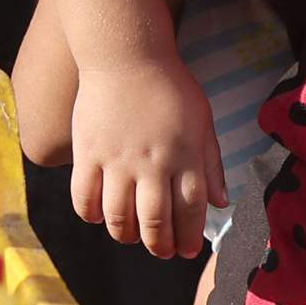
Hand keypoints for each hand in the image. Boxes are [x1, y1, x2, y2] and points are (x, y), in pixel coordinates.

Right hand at [64, 47, 223, 263]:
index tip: (187, 250)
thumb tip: (221, 203)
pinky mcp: (88, 152)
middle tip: (161, 251)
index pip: (190, 211)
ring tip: (131, 237)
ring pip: (119, 217)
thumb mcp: (203, 120)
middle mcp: (153, 163)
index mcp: (186, 155)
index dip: (188, 238)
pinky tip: (99, 215)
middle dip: (160, 246)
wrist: (126, 54)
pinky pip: (84, 197)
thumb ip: (212, 163)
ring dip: (126, 236)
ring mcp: (118, 159)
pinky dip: (91, 214)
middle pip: (155, 222)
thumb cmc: (170, 86)